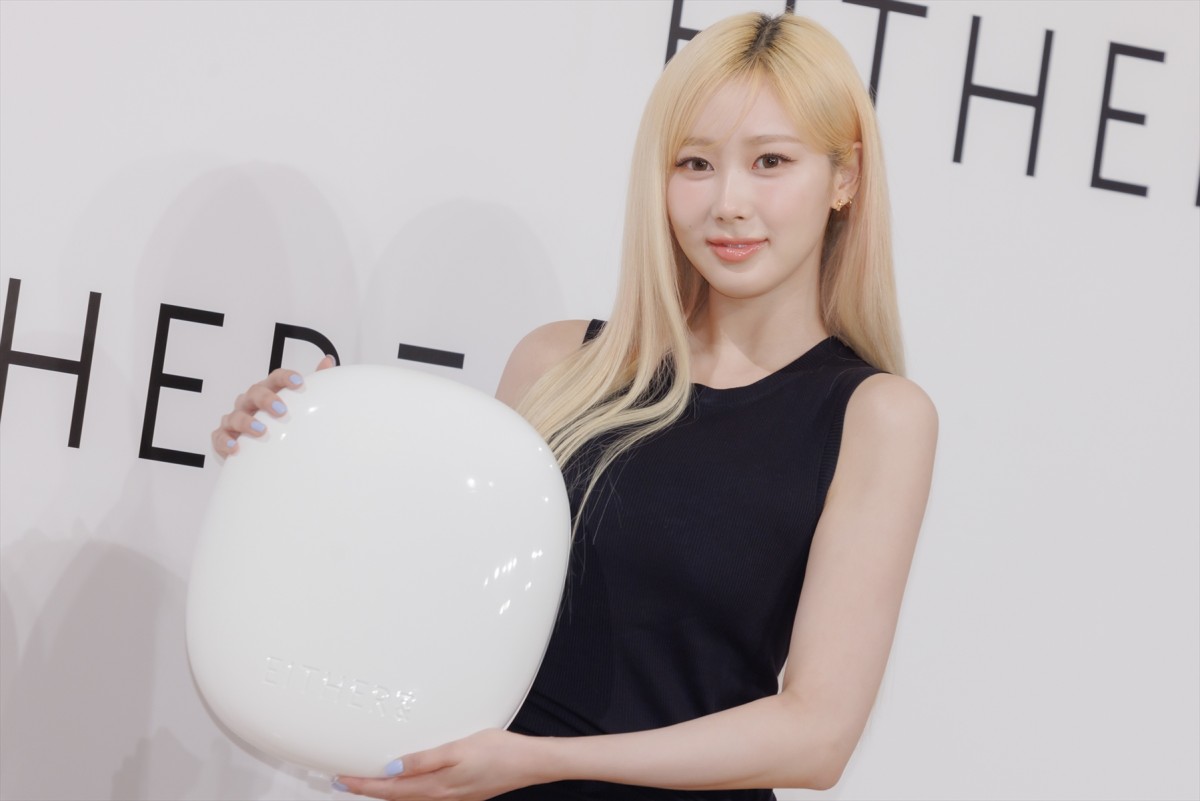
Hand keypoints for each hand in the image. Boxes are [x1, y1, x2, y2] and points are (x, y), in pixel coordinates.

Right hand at [210, 355, 335, 456]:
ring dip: (247, 422)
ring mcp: (234, 418)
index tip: (299, 382)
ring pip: (236, 414)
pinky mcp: (223, 436)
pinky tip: (237, 447)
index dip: (286, 378)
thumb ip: (314, 382)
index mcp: (268, 390)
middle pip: (255, 392)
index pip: (275, 378)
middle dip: (267, 399)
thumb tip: (328, 360)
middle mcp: (249, 401)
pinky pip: (220, 436)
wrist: (258, 448)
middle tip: (281, 410)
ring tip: (262, 431)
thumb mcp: (298, 403)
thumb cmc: (277, 420)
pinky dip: (226, 441)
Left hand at [334, 729, 542, 800]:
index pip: (388, 789)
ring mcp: (450, 798)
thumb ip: (424, 760)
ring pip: (407, 799)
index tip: (341, 779)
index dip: (362, 785)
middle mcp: (440, 797)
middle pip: (394, 798)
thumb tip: (392, 770)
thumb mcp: (458, 749)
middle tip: (344, 781)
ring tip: (368, 782)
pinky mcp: (460, 793)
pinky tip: (407, 783)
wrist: (529, 764)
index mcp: (435, 787)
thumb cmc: (499, 753)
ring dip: (385, 792)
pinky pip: (423, 796)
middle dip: (368, 790)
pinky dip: (406, 791)